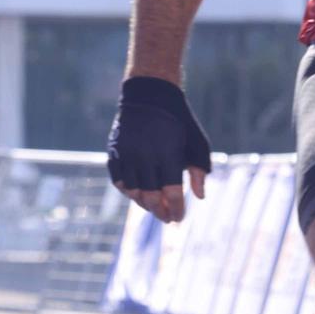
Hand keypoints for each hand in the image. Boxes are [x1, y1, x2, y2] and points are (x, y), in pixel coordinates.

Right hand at [106, 76, 210, 222]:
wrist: (150, 95)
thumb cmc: (179, 121)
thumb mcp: (197, 142)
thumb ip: (200, 170)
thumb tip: (199, 197)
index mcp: (168, 153)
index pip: (172, 192)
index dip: (176, 209)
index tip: (179, 218)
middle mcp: (145, 155)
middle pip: (150, 197)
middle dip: (160, 211)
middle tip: (166, 218)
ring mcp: (127, 153)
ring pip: (132, 192)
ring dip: (143, 203)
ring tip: (154, 206)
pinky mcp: (114, 151)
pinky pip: (118, 181)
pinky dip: (127, 191)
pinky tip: (138, 194)